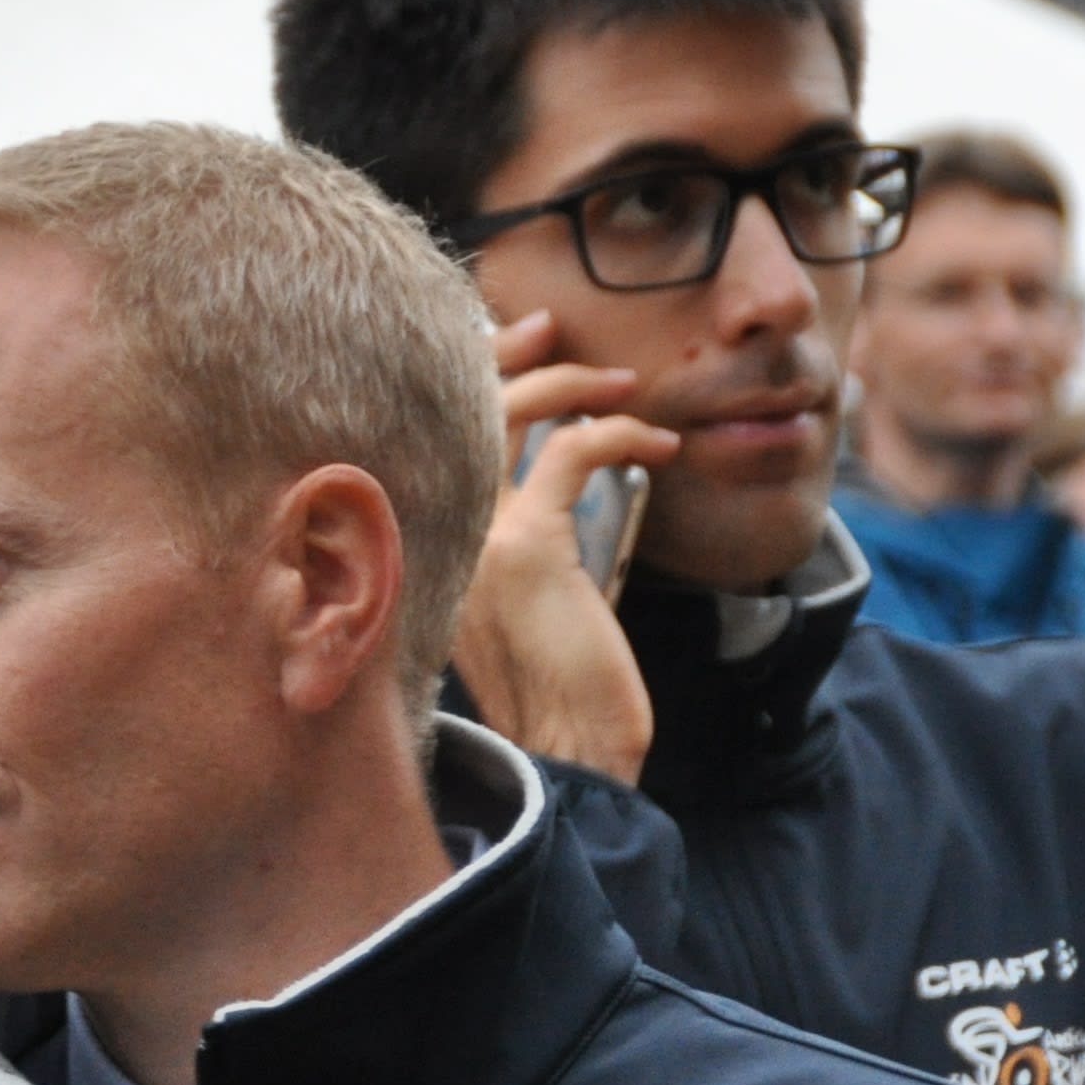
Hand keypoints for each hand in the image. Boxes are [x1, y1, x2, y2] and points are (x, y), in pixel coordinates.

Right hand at [453, 313, 676, 783]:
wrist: (563, 754)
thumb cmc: (553, 692)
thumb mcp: (520, 607)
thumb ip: (514, 546)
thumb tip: (548, 491)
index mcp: (425, 545)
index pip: (431, 438)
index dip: (466, 385)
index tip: (514, 349)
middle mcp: (430, 530)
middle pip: (455, 410)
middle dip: (504, 355)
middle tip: (551, 330)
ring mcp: (474, 534)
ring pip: (509, 414)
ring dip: (574, 384)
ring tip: (626, 384)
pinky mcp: (528, 544)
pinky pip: (574, 452)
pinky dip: (622, 434)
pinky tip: (659, 445)